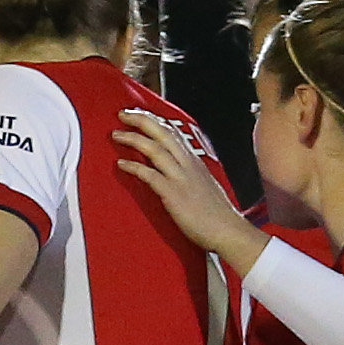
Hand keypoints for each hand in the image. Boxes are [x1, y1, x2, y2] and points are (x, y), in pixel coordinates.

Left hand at [112, 111, 263, 270]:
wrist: (227, 230)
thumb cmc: (217, 214)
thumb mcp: (205, 186)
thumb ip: (190, 177)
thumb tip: (178, 175)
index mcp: (195, 161)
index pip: (173, 133)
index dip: (155, 121)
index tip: (140, 114)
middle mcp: (188, 164)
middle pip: (162, 133)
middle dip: (141, 120)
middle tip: (123, 114)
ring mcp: (180, 177)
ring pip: (154, 149)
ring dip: (133, 138)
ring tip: (116, 134)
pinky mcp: (173, 193)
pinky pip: (149, 175)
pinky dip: (134, 167)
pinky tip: (121, 164)